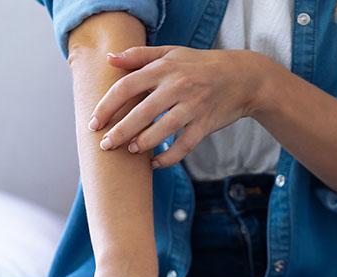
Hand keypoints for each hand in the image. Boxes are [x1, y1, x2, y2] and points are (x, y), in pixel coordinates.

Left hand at [88, 46, 268, 167]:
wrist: (242, 77)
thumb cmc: (200, 65)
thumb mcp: (172, 53)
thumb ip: (140, 56)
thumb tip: (109, 59)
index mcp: (165, 68)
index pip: (127, 86)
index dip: (107, 106)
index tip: (94, 123)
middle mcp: (178, 86)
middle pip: (141, 112)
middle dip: (119, 131)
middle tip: (105, 145)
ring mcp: (193, 106)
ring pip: (163, 130)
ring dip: (143, 144)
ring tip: (130, 150)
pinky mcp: (205, 124)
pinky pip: (184, 146)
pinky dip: (168, 158)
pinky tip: (154, 163)